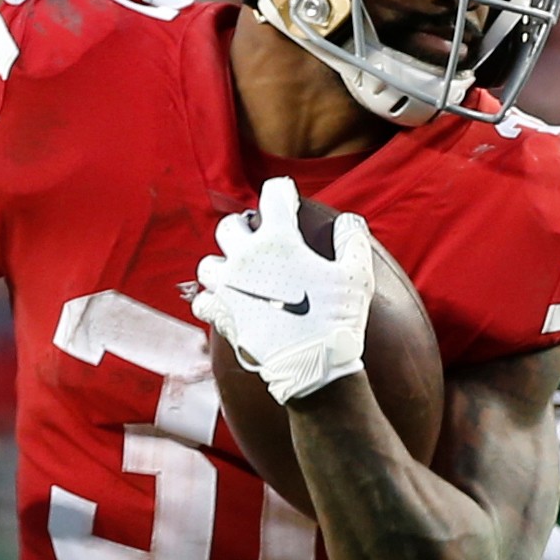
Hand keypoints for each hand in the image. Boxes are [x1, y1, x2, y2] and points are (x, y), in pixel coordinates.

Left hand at [190, 174, 370, 404]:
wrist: (312, 367)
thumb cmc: (336, 319)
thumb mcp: (357, 275)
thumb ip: (352, 241)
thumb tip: (348, 221)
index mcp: (278, 240)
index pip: (273, 195)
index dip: (282, 192)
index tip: (286, 196)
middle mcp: (245, 258)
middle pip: (228, 227)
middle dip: (242, 228)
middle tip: (256, 238)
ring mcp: (228, 288)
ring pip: (208, 264)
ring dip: (221, 265)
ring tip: (238, 273)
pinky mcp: (220, 316)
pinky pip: (202, 300)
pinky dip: (212, 300)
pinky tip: (227, 303)